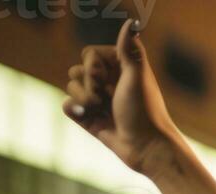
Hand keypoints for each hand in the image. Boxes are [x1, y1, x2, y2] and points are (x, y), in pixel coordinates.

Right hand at [62, 19, 179, 172]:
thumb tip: (132, 23)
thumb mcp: (137, 77)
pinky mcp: (90, 119)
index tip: (107, 76)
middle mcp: (110, 83)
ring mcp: (100, 101)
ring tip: (102, 109)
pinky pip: (68, 105)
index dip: (93, 63)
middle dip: (88, 81)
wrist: (147, 148)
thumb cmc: (145, 111)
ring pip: (72, 86)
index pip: (90, 53)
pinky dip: (74, 109)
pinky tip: (86, 115)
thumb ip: (130, 50)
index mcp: (122, 69)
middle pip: (78, 68)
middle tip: (105, 96)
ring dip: (84, 97)